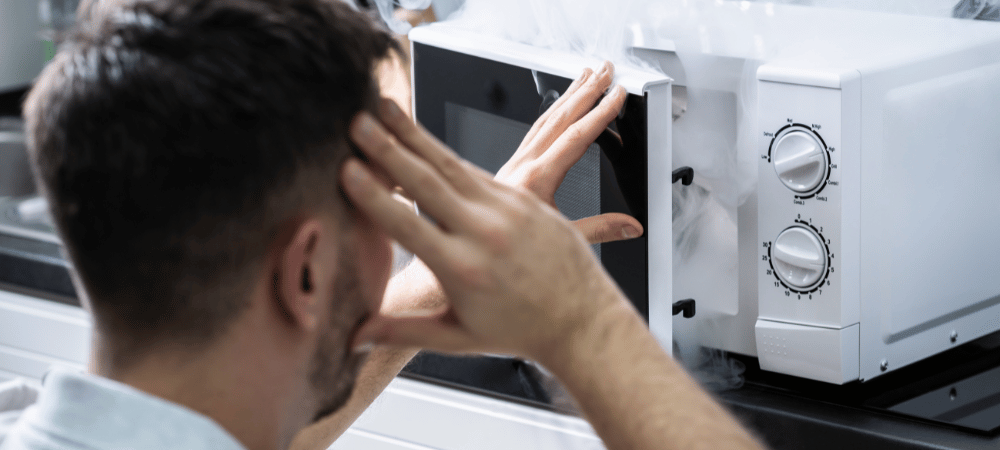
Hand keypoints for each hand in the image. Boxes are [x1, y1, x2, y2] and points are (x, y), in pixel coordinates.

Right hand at [342, 99, 630, 362]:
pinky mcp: (524, 198)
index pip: (407, 227)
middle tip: (357, 122)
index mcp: (464, 270)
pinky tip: (422, 136)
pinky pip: (476, 169)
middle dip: (388, 148)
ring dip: (414, 135)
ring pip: (452, 164)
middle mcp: (486, 234)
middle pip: (427, 183)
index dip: (374, 197)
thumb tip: (352, 338)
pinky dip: (444, 152)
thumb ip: (402, 332)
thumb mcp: (458, 338)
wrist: (582, 321)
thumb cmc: (520, 331)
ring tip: (385, 110)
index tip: (347, 171)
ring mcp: (508, 211)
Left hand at [495, 61, 641, 243]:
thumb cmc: (507, 253)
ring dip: (567, 96)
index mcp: (536, 181)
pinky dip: (549, 114)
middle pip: (559, 118)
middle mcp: (521, 166)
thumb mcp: (560, 241)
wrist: (469, 250)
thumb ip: (599, 230)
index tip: (617, 95)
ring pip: (543, 120)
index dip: (600, 113)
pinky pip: (531, 132)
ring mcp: (512, 165)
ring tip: (585, 78)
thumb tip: (631, 226)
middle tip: (605, 71)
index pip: (576, 137)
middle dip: (585, 91)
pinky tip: (557, 108)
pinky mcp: (507, 169)